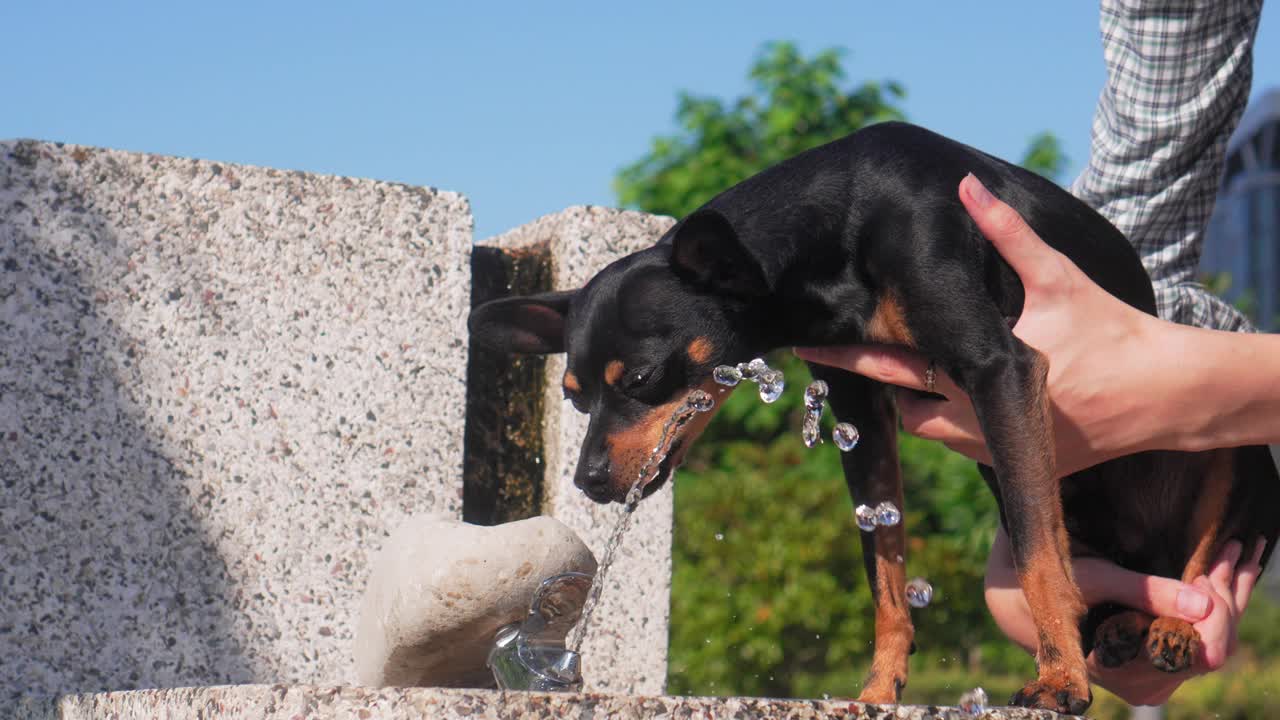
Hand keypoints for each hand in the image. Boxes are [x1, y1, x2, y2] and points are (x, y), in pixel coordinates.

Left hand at [795, 173, 1172, 476]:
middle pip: (902, 405)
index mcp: (976, 373)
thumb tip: (968, 185)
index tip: (806, 340)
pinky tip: (960, 392)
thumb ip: (1007, 233)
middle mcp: (976, 422)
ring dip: (921, 402)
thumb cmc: (1110, 331)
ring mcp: (995, 449)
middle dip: (885, 380)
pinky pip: (964, 445)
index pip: (892, 365)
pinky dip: (954, 421)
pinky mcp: (1016, 465)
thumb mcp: (1057, 277)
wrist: (1164, 395)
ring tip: (919, 367)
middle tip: (863, 351)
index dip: (848, 352)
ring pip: (929, 430)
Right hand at [985, 530, 1265, 705]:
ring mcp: (1156, 678)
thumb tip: (1201, 602)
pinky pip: (1207, 640)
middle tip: (1229, 552)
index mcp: (1126, 670)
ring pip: (1216, 643)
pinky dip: (1216, 606)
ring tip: (1230, 554)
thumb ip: (1143, 591)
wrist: (1022, 604)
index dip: (1211, 610)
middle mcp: (1146, 685)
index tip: (1208, 569)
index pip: (1197, 651)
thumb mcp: (1091, 580)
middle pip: (1213, 648)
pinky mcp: (1161, 665)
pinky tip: (1219, 572)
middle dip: (1223, 599)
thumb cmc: (1048, 588)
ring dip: (1224, 599)